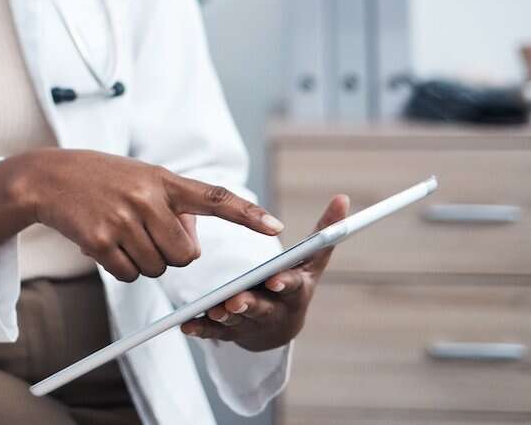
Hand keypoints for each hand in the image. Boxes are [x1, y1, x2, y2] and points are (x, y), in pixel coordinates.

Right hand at [0, 150, 284, 282]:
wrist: (46, 177)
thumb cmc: (99, 179)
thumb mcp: (140, 178)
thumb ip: (171, 204)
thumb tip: (190, 245)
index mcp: (162, 179)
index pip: (214, 197)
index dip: (247, 214)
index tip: (276, 228)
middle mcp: (146, 198)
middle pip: (184, 255)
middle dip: (171, 255)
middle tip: (146, 234)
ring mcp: (123, 220)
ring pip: (157, 269)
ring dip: (144, 261)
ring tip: (120, 233)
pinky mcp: (101, 241)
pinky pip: (130, 275)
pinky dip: (122, 268)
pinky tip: (104, 244)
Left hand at [180, 194, 348, 350]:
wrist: (282, 325)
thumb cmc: (297, 282)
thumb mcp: (312, 260)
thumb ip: (326, 230)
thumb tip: (342, 197)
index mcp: (296, 291)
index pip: (292, 287)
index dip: (284, 283)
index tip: (274, 279)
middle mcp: (275, 310)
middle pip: (262, 308)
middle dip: (250, 304)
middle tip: (236, 300)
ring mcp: (252, 323)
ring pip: (238, 321)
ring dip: (225, 316)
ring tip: (214, 309)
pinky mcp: (231, 332)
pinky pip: (215, 333)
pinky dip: (202, 329)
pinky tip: (188, 326)